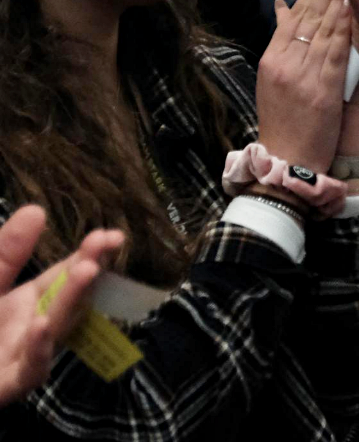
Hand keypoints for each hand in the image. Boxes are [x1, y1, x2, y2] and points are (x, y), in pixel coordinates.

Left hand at [0, 206, 122, 405]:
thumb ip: (7, 254)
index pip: (66, 275)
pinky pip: (29, 370)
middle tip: (108, 242)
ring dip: (71, 301)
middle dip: (86, 270)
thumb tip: (37, 209)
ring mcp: (25, 358)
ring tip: (87, 271)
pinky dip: (38, 350)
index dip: (89, 254)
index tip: (112, 236)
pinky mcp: (9, 385)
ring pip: (54, 330)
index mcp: (29, 303)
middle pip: (66, 298)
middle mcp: (36, 328)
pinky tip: (41, 325)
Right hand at [255, 0, 352, 173]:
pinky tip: (354, 7)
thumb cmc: (284, 123)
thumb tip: (282, 7)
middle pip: (308, 16)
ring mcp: (300, 75)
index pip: (295, 16)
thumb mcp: (275, 81)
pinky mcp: (319, 89)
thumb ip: (281, 43)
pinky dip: (344, 27)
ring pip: (322, 28)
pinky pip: (334, 51)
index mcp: (273, 59)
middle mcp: (284, 63)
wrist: (286, 162)